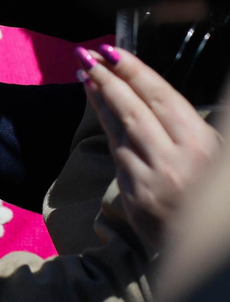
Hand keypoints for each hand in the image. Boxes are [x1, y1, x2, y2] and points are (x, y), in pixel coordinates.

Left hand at [79, 44, 220, 249]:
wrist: (211, 250)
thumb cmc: (216, 194)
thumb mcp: (218, 154)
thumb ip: (192, 123)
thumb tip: (162, 92)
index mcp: (202, 146)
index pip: (162, 98)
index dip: (135, 71)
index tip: (112, 50)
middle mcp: (176, 162)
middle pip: (134, 110)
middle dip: (109, 78)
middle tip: (87, 55)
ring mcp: (152, 180)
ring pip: (120, 130)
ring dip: (101, 99)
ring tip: (86, 74)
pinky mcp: (135, 197)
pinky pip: (119, 155)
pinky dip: (110, 130)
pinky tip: (101, 111)